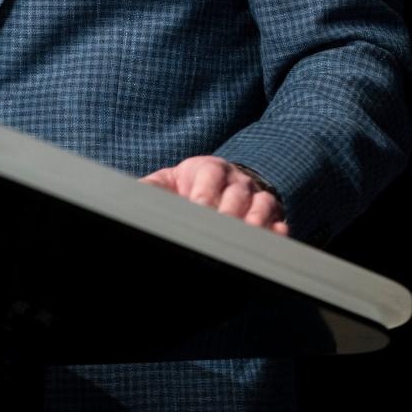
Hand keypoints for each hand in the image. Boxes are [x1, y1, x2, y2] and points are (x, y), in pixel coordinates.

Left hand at [140, 156, 288, 234]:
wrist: (216, 187)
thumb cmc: (186, 188)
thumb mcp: (167, 183)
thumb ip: (151, 189)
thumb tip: (130, 196)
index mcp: (209, 168)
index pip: (210, 177)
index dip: (204, 195)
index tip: (198, 210)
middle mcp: (236, 180)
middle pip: (237, 194)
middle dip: (228, 214)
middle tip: (220, 232)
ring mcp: (257, 197)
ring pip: (262, 206)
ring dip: (254, 224)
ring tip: (244, 241)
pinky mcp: (273, 216)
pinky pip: (280, 221)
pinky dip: (278, 233)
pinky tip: (273, 242)